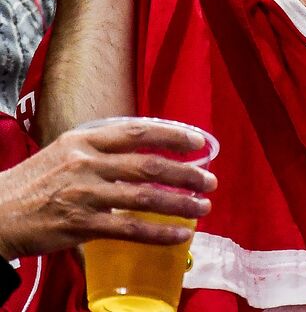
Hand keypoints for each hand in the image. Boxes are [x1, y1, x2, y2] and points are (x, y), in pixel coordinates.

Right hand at [0, 119, 215, 259]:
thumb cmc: (36, 181)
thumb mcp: (66, 149)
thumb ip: (103, 146)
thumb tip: (147, 148)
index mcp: (86, 139)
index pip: (139, 131)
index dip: (173, 135)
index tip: (198, 142)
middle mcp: (88, 163)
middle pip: (150, 165)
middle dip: (187, 173)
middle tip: (210, 180)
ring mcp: (86, 195)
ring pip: (145, 198)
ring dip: (181, 203)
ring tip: (204, 206)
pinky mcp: (82, 226)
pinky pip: (130, 229)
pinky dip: (159, 233)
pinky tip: (180, 234)